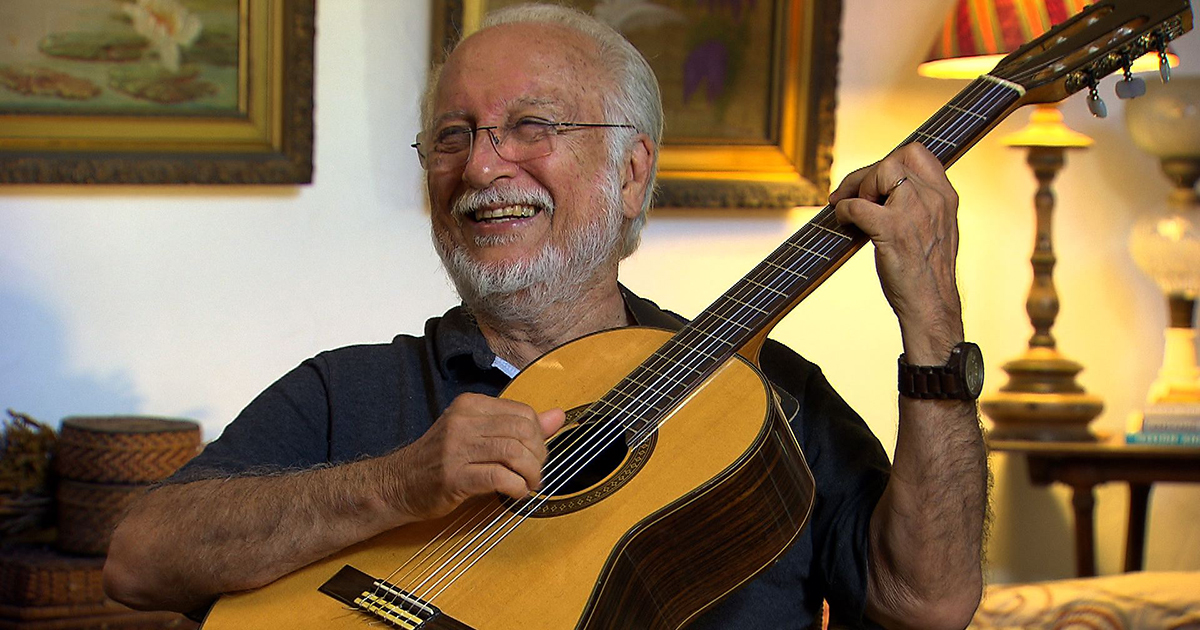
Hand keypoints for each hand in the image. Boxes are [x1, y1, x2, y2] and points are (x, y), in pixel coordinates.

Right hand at [386, 393, 565, 522]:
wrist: (397, 484)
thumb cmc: (440, 461)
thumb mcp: (478, 434)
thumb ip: (518, 426)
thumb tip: (559, 416)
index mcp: (470, 405)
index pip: (522, 413)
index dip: (539, 437)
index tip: (536, 455)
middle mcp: (463, 421)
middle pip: (522, 431)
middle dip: (538, 456)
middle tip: (535, 473)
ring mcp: (455, 447)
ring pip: (513, 453)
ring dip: (530, 474)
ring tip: (528, 484)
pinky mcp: (453, 476)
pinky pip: (498, 476)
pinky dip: (516, 487)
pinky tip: (516, 493)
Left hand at [830, 143, 962, 362]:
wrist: (932, 307)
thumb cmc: (927, 274)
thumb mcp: (935, 229)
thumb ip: (919, 206)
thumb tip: (882, 192)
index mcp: (945, 197)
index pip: (919, 152)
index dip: (890, 160)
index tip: (875, 182)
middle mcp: (934, 199)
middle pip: (894, 159)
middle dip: (865, 174)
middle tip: (850, 195)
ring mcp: (915, 213)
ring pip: (880, 171)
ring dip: (858, 187)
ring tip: (850, 208)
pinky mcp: (894, 231)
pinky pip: (858, 206)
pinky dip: (844, 211)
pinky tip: (843, 222)